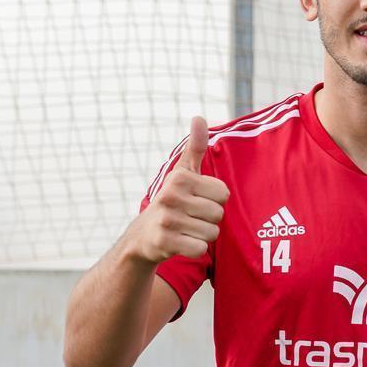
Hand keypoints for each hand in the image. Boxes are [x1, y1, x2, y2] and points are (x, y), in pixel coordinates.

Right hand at [124, 117, 229, 262]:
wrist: (143, 235)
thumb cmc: (172, 200)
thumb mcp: (183, 172)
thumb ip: (195, 147)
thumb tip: (199, 117)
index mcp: (180, 178)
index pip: (223, 193)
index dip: (214, 200)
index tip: (197, 200)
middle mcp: (171, 196)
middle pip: (219, 214)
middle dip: (209, 219)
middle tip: (190, 217)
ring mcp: (167, 219)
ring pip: (212, 232)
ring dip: (202, 234)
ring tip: (185, 229)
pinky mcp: (165, 242)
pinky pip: (200, 248)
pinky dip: (195, 249)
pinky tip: (181, 242)